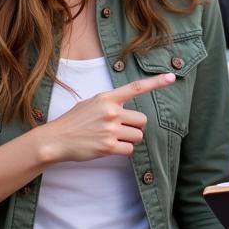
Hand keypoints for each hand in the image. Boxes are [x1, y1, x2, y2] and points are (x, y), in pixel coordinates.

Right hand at [38, 74, 174, 163]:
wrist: (56, 140)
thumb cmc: (74, 121)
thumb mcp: (91, 103)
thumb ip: (110, 103)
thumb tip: (125, 108)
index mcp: (107, 98)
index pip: (136, 88)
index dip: (156, 82)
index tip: (172, 77)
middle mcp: (111, 111)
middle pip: (143, 120)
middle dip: (136, 127)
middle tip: (122, 130)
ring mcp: (110, 129)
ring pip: (138, 136)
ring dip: (129, 140)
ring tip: (112, 139)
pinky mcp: (108, 146)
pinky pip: (130, 150)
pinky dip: (124, 151)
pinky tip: (110, 148)